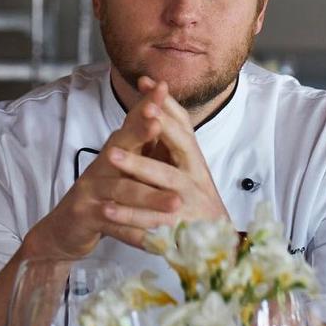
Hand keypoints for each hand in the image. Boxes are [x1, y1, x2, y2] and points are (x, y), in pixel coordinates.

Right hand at [24, 86, 181, 260]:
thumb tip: (167, 118)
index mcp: (114, 152)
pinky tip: (151, 237)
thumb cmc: (102, 195)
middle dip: (140, 132)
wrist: (64, 229)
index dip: (145, 106)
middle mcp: (100, 166)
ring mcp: (90, 190)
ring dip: (149, 196)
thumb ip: (140, 148)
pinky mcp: (85, 216)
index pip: (131, 124)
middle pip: (121, 146)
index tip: (161, 87)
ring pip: (122, 190)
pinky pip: (112, 224)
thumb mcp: (121, 169)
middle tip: (158, 121)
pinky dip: (132, 230)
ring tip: (176, 202)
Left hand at [102, 76, 230, 237]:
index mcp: (195, 159)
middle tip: (142, 109)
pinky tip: (108, 209)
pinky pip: (152, 220)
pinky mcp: (179, 228)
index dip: (166, 102)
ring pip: (166, 180)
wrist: (217, 243)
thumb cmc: (194, 197)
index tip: (146, 82)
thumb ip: (171, 138)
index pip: (184, 124)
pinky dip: (130, 216)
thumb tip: (153, 99)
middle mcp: (196, 175)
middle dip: (160, 127)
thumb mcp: (187, 167)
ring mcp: (190, 201)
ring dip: (138, 166)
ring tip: (110, 155)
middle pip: (181, 146)